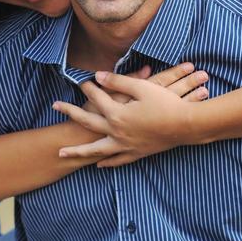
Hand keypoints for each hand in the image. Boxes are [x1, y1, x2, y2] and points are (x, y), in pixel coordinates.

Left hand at [53, 63, 208, 166]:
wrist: (187, 126)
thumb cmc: (166, 104)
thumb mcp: (143, 88)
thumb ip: (119, 82)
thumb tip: (98, 76)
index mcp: (118, 115)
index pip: (98, 98)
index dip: (90, 87)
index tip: (82, 80)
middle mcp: (117, 132)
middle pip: (87, 122)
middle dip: (70, 113)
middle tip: (55, 106)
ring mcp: (125, 145)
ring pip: (96, 149)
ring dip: (78, 151)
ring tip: (62, 153)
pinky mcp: (136, 153)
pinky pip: (117, 160)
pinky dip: (107, 162)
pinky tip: (99, 164)